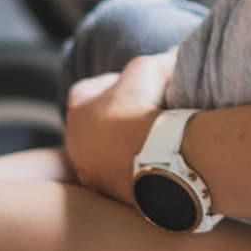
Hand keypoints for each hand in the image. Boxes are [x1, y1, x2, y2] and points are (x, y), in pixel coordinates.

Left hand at [64, 50, 173, 203]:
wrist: (157, 161)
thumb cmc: (143, 111)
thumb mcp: (148, 69)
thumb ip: (156, 61)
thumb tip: (175, 55)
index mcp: (76, 110)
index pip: (90, 91)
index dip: (115, 85)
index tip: (138, 86)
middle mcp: (75, 144)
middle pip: (98, 125)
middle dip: (120, 119)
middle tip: (148, 115)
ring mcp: (90, 173)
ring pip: (108, 154)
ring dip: (128, 147)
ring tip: (158, 141)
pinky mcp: (109, 195)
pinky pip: (123, 176)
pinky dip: (138, 168)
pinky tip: (160, 161)